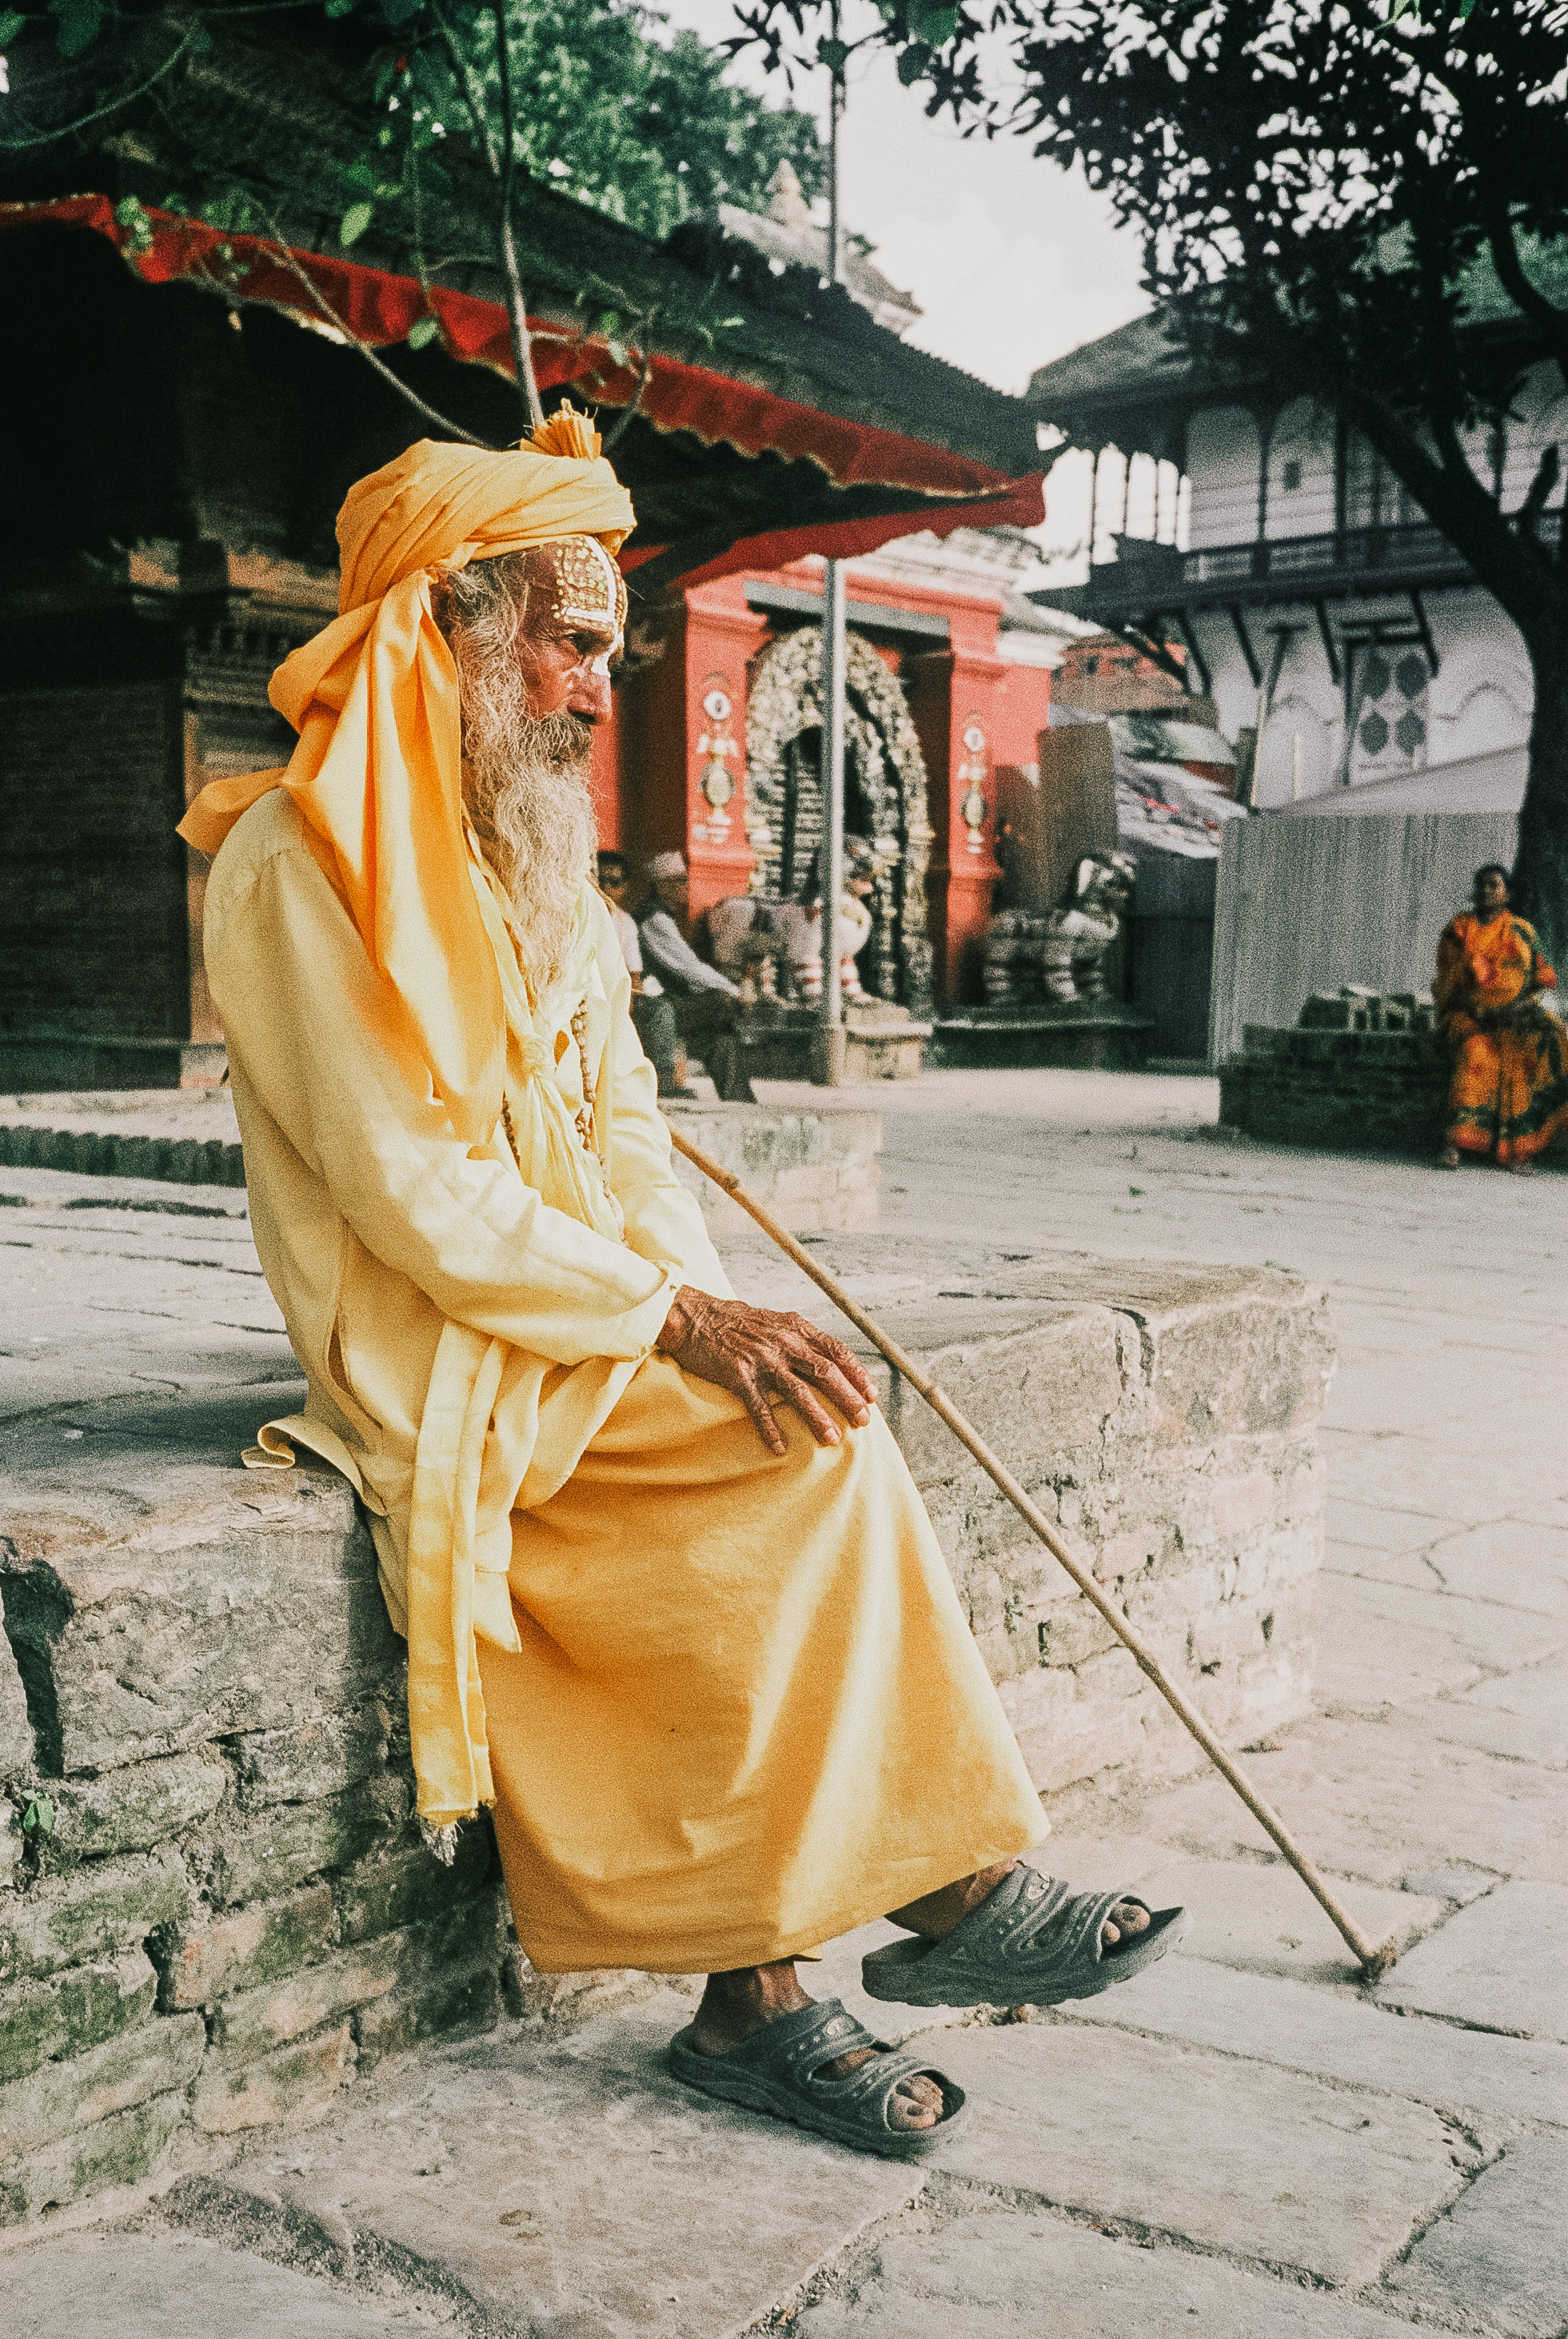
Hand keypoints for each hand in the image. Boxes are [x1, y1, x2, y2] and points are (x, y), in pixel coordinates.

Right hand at [655, 1287, 877, 1455]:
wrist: (695, 1316)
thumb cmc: (738, 1323)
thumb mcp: (776, 1322)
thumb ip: (801, 1338)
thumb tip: (829, 1361)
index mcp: (796, 1328)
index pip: (836, 1351)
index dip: (857, 1374)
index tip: (871, 1395)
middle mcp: (783, 1342)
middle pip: (825, 1372)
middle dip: (848, 1399)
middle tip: (863, 1421)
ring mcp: (761, 1359)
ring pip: (798, 1391)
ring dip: (817, 1417)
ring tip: (832, 1439)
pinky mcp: (737, 1375)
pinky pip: (758, 1406)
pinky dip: (770, 1428)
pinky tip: (780, 1447)